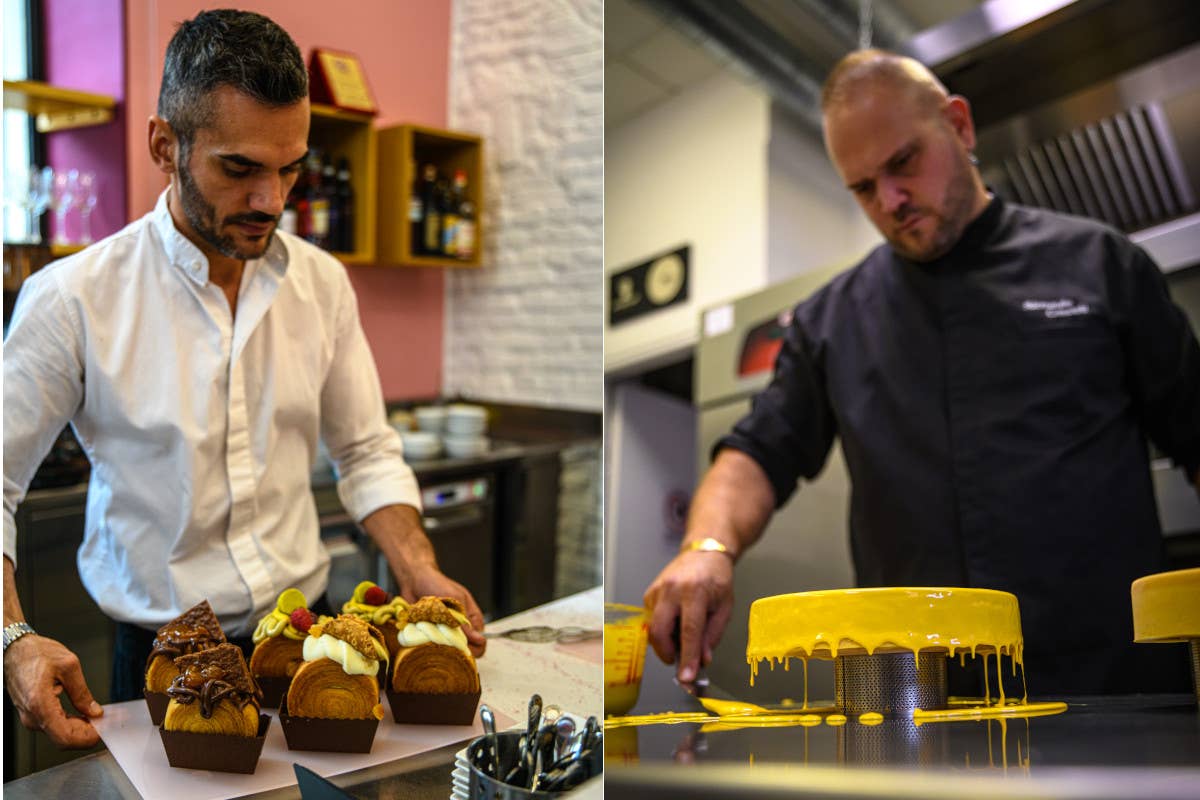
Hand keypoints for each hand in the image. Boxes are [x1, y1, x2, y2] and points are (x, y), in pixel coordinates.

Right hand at [3, 633, 102, 748]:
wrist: (16, 650)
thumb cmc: (35, 654)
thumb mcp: (69, 666)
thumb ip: (82, 692)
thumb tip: (94, 711)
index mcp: (40, 704)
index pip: (66, 737)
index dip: (88, 738)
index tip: (104, 729)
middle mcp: (32, 716)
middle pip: (65, 738)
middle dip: (90, 732)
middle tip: (109, 721)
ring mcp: (31, 717)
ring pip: (61, 734)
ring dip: (83, 729)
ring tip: (102, 716)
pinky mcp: (34, 714)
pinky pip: (55, 726)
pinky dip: (73, 723)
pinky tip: (86, 715)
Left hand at [402, 568, 487, 657]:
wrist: (415, 580)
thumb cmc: (438, 584)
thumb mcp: (456, 599)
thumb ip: (466, 621)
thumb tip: (480, 639)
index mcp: (471, 618)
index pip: (480, 642)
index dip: (474, 648)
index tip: (462, 647)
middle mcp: (459, 628)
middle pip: (464, 649)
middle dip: (455, 649)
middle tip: (444, 641)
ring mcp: (444, 632)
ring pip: (447, 651)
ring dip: (440, 647)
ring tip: (432, 635)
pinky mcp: (430, 635)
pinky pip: (431, 647)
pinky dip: (427, 645)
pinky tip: (422, 636)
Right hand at [643, 551, 734, 683]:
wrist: (704, 553)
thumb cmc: (717, 580)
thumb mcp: (725, 608)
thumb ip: (712, 636)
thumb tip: (701, 661)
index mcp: (696, 592)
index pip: (689, 631)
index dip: (687, 657)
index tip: (686, 677)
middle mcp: (672, 589)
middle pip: (660, 631)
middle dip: (667, 653)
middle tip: (679, 661)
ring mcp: (658, 590)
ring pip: (653, 628)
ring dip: (666, 641)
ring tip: (683, 634)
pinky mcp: (649, 593)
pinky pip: (651, 620)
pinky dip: (662, 629)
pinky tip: (676, 621)